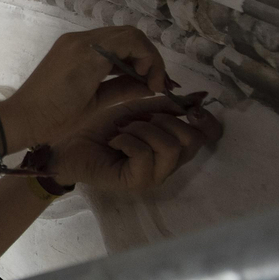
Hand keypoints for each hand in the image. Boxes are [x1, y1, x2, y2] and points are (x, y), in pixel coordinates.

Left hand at [0, 27, 170, 148]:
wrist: (21, 118)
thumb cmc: (56, 119)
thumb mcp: (96, 106)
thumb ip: (126, 90)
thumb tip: (152, 86)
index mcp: (88, 53)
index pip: (133, 41)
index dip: (152, 61)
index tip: (157, 85)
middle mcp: (81, 40)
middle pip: (128, 35)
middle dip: (146, 57)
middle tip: (154, 83)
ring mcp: (72, 41)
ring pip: (116, 38)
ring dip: (133, 56)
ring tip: (142, 81)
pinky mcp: (67, 47)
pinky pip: (101, 44)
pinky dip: (117, 56)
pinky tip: (125, 75)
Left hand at [48, 95, 221, 190]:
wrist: (70, 145)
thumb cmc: (102, 129)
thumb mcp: (138, 111)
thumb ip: (167, 106)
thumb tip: (200, 96)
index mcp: (173, 146)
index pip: (208, 137)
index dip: (204, 120)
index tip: (189, 107)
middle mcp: (169, 165)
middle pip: (192, 140)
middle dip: (165, 121)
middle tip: (138, 121)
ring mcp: (154, 176)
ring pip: (170, 146)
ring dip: (143, 130)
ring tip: (123, 131)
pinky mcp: (137, 182)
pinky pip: (145, 154)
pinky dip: (127, 140)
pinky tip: (114, 142)